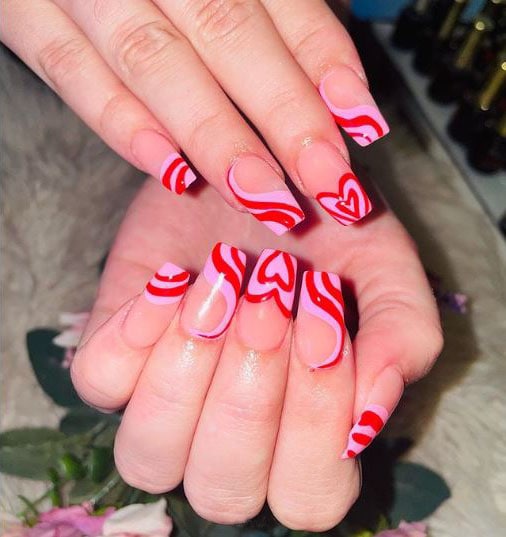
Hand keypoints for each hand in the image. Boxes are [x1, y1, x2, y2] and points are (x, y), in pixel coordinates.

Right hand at [3, 0, 387, 234]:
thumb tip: (332, 87)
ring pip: (157, 62)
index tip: (363, 126)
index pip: (283, 2)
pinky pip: (71, 72)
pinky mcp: (22, 11)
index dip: (326, 65)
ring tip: (268, 198)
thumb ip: (269, 14)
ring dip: (217, 138)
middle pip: (231, 35)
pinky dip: (122, 124)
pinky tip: (172, 173)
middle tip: (331, 186)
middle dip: (286, 117)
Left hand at [71, 179, 441, 529]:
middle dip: (251, 389)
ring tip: (223, 280)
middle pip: (223, 486)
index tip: (322, 323)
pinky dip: (134, 336)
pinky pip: (98, 384)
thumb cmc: (330, 231)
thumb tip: (367, 423)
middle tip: (271, 294)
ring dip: (190, 368)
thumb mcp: (387, 273)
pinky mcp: (112, 357)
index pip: (308, 493)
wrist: (263, 169)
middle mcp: (229, 441)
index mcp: (303, 441)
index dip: (315, 420)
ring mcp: (163, 405)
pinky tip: (171, 281)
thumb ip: (400, 342)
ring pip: (149, 455)